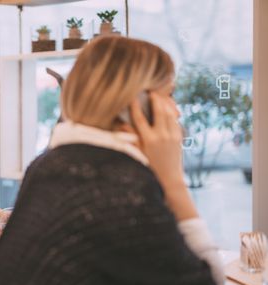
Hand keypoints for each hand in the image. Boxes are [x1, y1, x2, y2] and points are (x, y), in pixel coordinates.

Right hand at [131, 92, 197, 220]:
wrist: (169, 178)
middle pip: (158, 111)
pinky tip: (168, 109)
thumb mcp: (137, 153)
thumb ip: (130, 137)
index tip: (133, 97)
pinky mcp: (179, 137)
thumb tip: (121, 123)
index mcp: (148, 140)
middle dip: (155, 99)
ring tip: (160, 96)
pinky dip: (172, 112)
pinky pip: (175, 121)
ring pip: (169, 114)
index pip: (140, 118)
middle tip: (151, 91)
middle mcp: (161, 136)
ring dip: (165, 103)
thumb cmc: (149, 166)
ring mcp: (172, 136)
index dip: (135, 106)